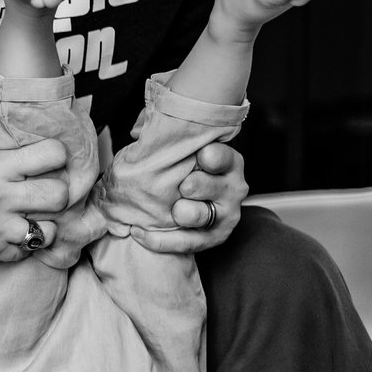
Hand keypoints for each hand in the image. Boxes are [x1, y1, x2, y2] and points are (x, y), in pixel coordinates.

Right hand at [0, 140, 72, 261]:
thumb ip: (12, 146)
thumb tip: (50, 130)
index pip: (52, 154)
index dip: (57, 156)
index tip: (52, 161)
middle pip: (59, 195)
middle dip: (58, 193)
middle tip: (48, 192)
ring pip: (51, 229)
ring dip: (45, 223)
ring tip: (34, 215)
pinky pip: (32, 249)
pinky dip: (28, 242)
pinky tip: (17, 231)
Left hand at [126, 141, 247, 254]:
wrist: (193, 199)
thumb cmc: (187, 167)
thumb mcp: (186, 148)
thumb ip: (171, 138)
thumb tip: (138, 130)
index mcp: (228, 162)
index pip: (222, 157)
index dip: (211, 156)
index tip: (200, 155)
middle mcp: (232, 188)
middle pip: (210, 186)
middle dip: (191, 185)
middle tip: (181, 185)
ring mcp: (226, 214)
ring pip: (200, 215)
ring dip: (180, 212)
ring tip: (169, 210)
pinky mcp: (214, 237)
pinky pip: (186, 242)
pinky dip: (160, 239)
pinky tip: (138, 231)